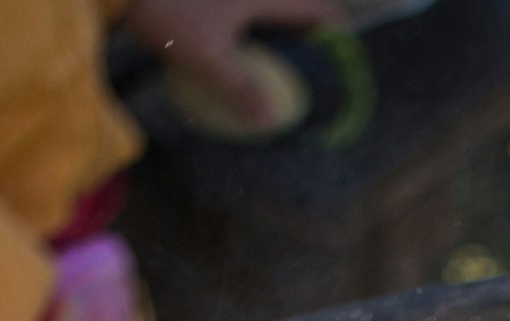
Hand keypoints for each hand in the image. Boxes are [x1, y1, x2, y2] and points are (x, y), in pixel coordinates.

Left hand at [122, 0, 348, 131]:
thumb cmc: (167, 7)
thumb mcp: (204, 55)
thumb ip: (239, 88)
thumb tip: (274, 120)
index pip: (318, 10)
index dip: (335, 34)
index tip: (342, 57)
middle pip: (291, 6)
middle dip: (302, 32)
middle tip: (305, 65)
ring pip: (261, 7)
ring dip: (270, 28)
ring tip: (270, 59)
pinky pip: (237, 10)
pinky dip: (242, 24)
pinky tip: (230, 43)